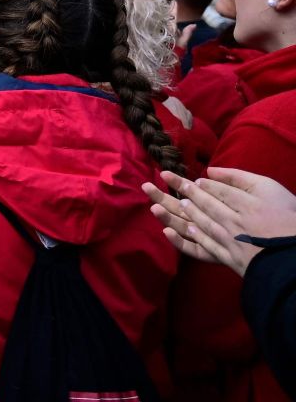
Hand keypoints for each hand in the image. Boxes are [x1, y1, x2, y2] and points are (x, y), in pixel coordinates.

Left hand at [146, 167, 295, 275]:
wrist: (295, 259)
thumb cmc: (290, 220)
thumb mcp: (271, 189)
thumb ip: (241, 179)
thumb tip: (210, 171)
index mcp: (239, 202)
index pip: (210, 190)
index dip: (191, 183)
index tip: (173, 177)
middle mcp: (227, 220)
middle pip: (197, 204)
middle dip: (172, 194)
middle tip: (149, 185)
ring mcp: (225, 240)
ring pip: (194, 225)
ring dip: (172, 214)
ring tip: (153, 205)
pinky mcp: (225, 258)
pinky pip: (200, 250)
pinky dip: (183, 242)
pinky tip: (169, 233)